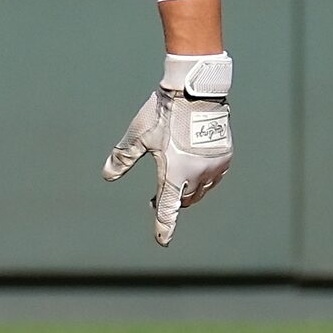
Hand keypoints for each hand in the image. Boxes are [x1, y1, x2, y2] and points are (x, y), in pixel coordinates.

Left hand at [102, 60, 232, 245]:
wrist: (195, 91)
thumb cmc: (164, 113)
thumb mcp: (138, 136)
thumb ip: (123, 158)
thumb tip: (107, 176)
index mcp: (175, 174)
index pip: (168, 208)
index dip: (164, 226)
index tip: (162, 240)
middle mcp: (197, 175)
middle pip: (185, 200)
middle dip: (172, 202)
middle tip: (154, 199)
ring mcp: (214, 166)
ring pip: (201, 190)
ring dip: (188, 191)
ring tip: (174, 182)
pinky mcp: (225, 155)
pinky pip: (215, 177)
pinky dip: (204, 179)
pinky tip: (195, 170)